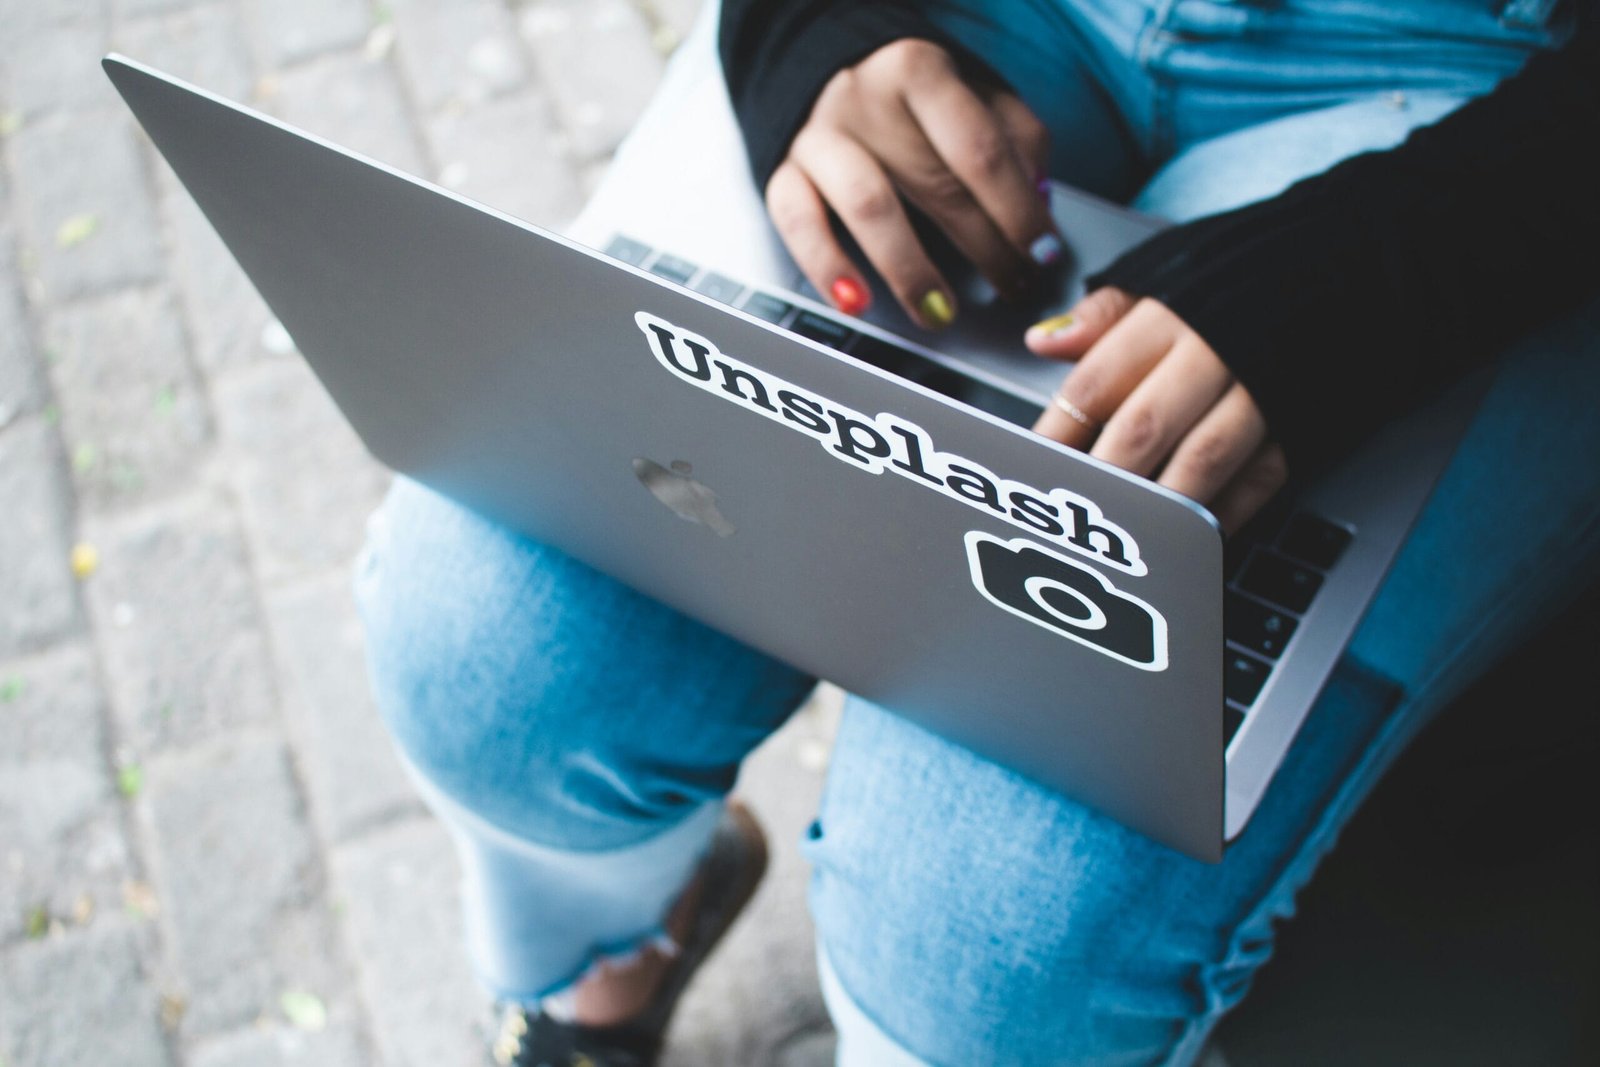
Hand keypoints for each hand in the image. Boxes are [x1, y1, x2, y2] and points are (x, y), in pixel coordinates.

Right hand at [764, 39, 1056, 328]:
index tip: (1042, 252)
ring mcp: (821, 138)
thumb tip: (1038, 197)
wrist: (820, 73)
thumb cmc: (908, 98)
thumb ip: (1014, 137)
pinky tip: (856, 301)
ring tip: (940, 311)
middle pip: (934, 184)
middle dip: (982, 247)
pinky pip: (799, 225)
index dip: (1017, 209)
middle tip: (1011, 286)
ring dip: (911, 270)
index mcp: (920, 72)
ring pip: (869, 207)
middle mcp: (866, 100)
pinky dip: (827, 267)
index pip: (979, 149)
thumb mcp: (972, 93)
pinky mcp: (784, 174)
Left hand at [1028, 288, 1288, 532]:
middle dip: (1102, 480)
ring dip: (1160, 506)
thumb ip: (1104, 314)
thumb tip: (1042, 341)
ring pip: (1201, 460)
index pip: (1093, 384)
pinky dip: (1225, 513)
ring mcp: (1261, 391)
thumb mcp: (1169, 274)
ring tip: (1126, 538)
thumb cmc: (1242, 279)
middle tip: (1072, 519)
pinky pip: (1260, 478)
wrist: (1349, 267)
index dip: (1057, 435)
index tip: (1030, 472)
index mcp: (1168, 317)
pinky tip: (1193, 539)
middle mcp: (1212, 353)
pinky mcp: (1302, 421)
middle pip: (1142, 428)